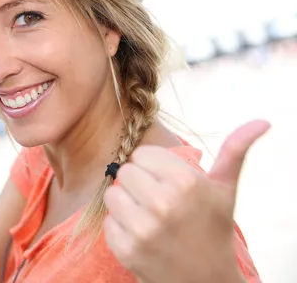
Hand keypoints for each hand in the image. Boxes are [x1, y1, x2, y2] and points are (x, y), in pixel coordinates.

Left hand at [104, 120, 270, 282]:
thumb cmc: (214, 229)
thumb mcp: (225, 190)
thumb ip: (235, 151)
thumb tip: (262, 121)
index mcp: (185, 183)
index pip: (142, 154)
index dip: (154, 168)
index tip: (168, 183)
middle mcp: (163, 203)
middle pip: (125, 172)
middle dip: (140, 185)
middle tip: (159, 202)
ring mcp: (142, 229)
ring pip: (112, 195)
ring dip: (127, 206)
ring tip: (150, 218)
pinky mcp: (126, 250)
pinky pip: (108, 223)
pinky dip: (121, 229)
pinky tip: (143, 237)